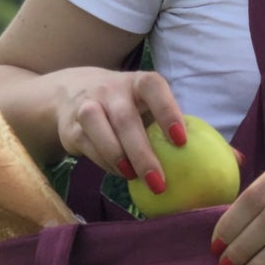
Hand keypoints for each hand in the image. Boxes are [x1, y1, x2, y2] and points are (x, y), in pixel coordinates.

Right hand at [53, 68, 186, 192]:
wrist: (73, 93)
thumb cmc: (125, 104)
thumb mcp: (143, 102)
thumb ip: (162, 122)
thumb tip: (193, 158)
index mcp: (137, 82)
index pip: (153, 87)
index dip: (167, 111)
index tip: (181, 141)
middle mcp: (111, 90)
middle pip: (125, 119)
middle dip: (142, 153)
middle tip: (158, 182)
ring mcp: (88, 106)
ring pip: (98, 127)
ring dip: (117, 156)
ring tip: (132, 177)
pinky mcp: (71, 127)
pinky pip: (87, 146)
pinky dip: (104, 162)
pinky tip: (119, 172)